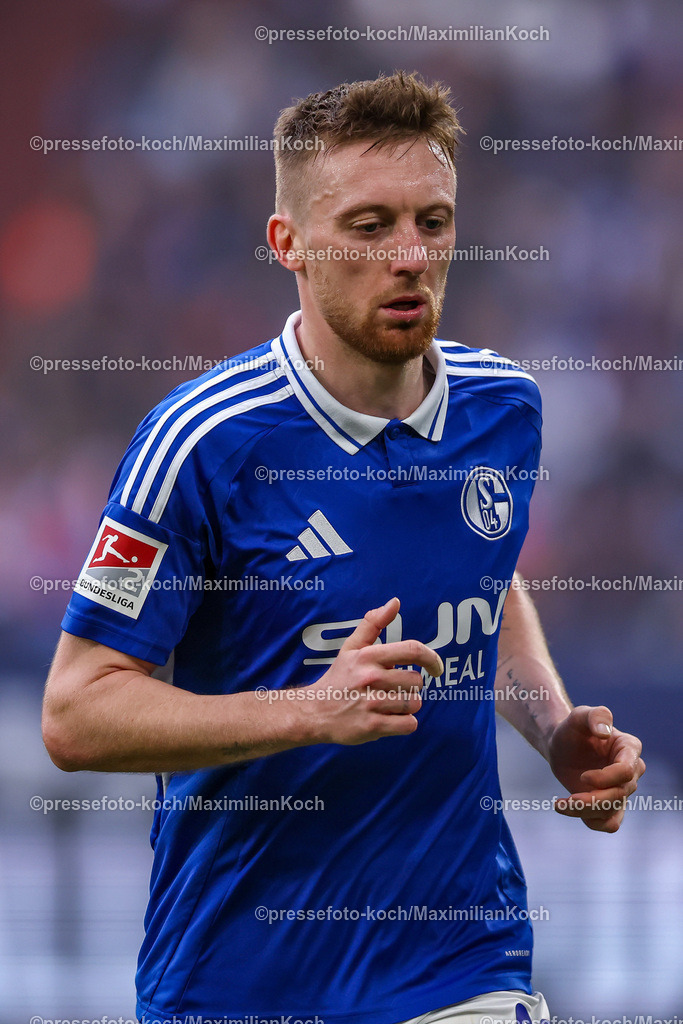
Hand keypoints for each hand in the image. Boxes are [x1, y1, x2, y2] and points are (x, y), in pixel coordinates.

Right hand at [303, 597, 442, 745]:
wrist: (314, 712)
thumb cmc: (339, 677)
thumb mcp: (351, 647)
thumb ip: (373, 623)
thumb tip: (395, 602)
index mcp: (368, 656)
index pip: (412, 650)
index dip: (432, 658)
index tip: (436, 668)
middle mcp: (370, 677)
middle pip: (416, 682)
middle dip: (409, 687)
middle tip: (390, 690)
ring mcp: (370, 703)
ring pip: (414, 704)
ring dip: (406, 706)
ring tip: (386, 705)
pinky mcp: (371, 727)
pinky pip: (409, 724)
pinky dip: (404, 724)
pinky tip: (389, 719)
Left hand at [547, 705, 645, 831]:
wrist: (561, 745)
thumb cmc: (573, 728)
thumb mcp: (579, 715)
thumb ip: (595, 716)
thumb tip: (604, 731)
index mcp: (629, 748)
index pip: (626, 772)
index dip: (605, 778)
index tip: (583, 776)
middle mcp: (631, 772)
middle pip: (619, 794)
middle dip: (593, 800)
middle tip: (567, 799)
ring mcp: (621, 790)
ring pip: (613, 811)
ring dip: (586, 812)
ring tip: (561, 804)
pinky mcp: (609, 805)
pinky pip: (610, 824)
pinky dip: (591, 822)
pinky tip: (567, 809)